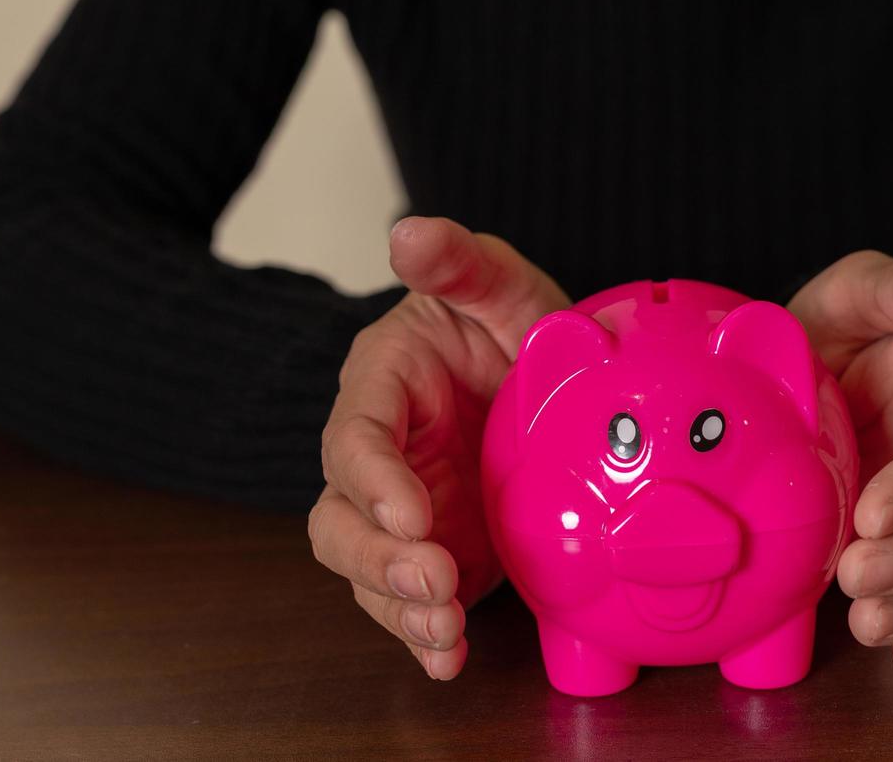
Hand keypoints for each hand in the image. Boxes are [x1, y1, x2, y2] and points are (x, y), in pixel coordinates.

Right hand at [308, 216, 567, 678]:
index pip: (356, 431)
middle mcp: (382, 454)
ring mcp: (404, 509)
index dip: (373, 476)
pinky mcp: (434, 552)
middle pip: (341, 515)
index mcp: (384, 382)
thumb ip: (460, 260)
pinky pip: (408, 601)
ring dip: (398, 608)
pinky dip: (421, 637)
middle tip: (434, 582)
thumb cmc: (513, 324)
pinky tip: (448, 662)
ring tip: (445, 634)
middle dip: (377, 557)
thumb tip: (407, 231)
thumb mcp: (501, 284)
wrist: (551, 382)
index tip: (411, 510)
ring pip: (365, 567)